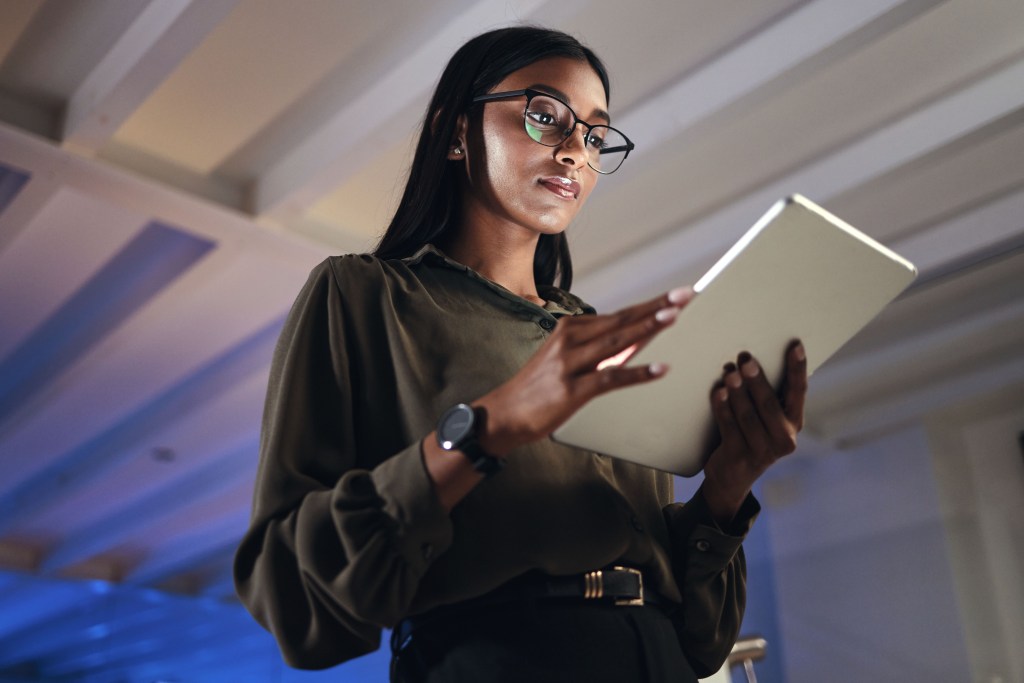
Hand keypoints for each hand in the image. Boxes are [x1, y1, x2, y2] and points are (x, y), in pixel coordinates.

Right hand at [475, 287, 694, 456]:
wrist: (503, 414)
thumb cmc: (539, 388)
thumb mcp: (569, 360)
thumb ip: (601, 349)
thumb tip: (640, 339)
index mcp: (571, 329)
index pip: (619, 314)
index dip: (651, 304)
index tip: (677, 294)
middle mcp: (571, 340)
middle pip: (622, 320)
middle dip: (656, 306)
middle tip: (685, 294)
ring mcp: (570, 364)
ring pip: (616, 341)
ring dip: (647, 328)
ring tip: (673, 316)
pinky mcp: (572, 390)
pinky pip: (610, 378)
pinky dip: (637, 373)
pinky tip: (659, 369)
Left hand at [701, 341, 807, 523]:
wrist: (732, 477)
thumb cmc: (750, 435)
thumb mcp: (767, 419)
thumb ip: (768, 395)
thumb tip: (754, 359)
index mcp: (794, 423)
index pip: (798, 392)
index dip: (797, 368)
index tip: (795, 345)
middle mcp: (784, 439)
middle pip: (769, 403)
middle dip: (756, 378)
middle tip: (745, 358)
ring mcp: (762, 451)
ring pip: (747, 415)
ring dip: (737, 391)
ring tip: (729, 371)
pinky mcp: (739, 457)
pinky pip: (728, 426)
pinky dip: (722, 407)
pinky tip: (718, 392)